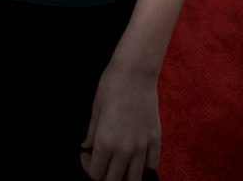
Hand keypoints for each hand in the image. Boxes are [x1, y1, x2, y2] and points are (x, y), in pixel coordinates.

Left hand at [81, 63, 159, 179]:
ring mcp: (143, 146)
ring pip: (135, 178)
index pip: (96, 174)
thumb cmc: (111, 86)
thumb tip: (87, 146)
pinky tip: (135, 155)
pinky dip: (143, 165)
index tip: (87, 154)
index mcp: (106, 142)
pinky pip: (151, 165)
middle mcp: (125, 150)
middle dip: (105, 174)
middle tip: (101, 159)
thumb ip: (92, 132)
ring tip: (118, 161)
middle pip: (114, 180)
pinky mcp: (156, 139)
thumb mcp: (95, 109)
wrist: (135, 72)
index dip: (88, 167)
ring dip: (124, 174)